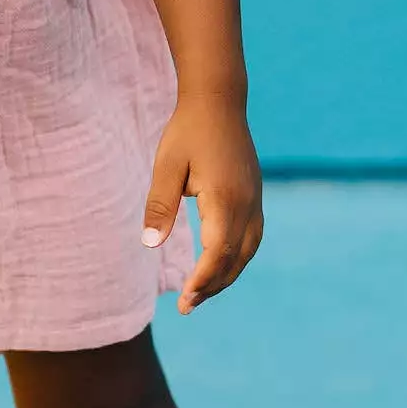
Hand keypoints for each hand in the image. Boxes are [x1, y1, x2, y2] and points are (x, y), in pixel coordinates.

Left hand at [141, 95, 263, 313]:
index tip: (184, 301)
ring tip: (202, 292)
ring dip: (227, 275)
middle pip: (236, 259)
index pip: (218, 253)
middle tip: (187, 306)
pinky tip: (221, 264)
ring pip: (248, 251)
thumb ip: (160, 206)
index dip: (202, 280)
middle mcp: (247, 204)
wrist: (218, 101)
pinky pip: (252, 237)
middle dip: (212, 285)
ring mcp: (255, 200)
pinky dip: (238, 258)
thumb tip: (151, 245)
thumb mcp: (166, 166)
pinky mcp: (255, 195)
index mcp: (226, 199)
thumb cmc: (187, 132)